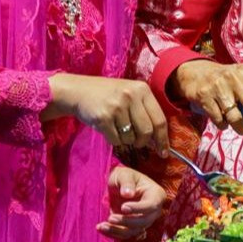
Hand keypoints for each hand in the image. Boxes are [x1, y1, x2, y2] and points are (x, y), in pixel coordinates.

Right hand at [47, 74, 169, 153]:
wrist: (78, 91)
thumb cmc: (109, 95)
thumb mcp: (130, 94)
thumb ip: (145, 111)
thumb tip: (159, 141)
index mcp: (142, 89)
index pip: (160, 119)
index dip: (163, 139)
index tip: (164, 152)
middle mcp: (131, 96)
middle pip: (147, 131)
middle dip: (143, 142)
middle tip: (137, 142)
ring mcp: (117, 106)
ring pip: (131, 138)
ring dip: (126, 140)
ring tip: (118, 128)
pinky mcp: (103, 117)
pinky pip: (116, 140)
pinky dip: (114, 140)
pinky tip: (108, 129)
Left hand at [98, 166, 165, 239]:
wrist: (117, 185)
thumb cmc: (123, 176)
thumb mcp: (124, 174)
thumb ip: (127, 182)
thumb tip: (128, 194)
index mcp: (156, 194)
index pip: (151, 205)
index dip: (138, 209)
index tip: (123, 207)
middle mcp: (153, 210)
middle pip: (144, 221)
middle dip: (127, 221)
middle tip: (110, 217)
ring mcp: (144, 220)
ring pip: (134, 231)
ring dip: (117, 230)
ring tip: (102, 225)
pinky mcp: (133, 227)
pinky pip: (126, 234)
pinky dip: (113, 234)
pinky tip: (102, 228)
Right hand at [173, 60, 242, 139]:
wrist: (196, 72)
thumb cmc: (229, 80)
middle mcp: (235, 77)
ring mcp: (219, 86)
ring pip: (234, 115)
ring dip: (241, 127)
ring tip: (242, 129)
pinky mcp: (204, 95)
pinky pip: (218, 119)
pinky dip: (224, 125)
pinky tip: (224, 122)